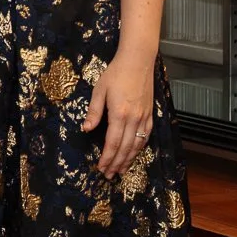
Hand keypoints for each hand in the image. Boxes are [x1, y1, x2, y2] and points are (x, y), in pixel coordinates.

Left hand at [83, 50, 156, 175]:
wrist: (138, 61)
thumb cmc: (116, 73)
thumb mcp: (100, 90)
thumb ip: (94, 111)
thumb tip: (86, 129)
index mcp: (119, 113)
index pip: (113, 143)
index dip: (107, 158)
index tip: (101, 167)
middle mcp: (134, 119)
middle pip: (125, 148)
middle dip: (116, 164)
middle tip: (109, 175)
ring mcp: (144, 118)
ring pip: (137, 145)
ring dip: (128, 160)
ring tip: (120, 170)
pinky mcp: (150, 115)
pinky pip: (145, 137)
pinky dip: (139, 149)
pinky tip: (133, 154)